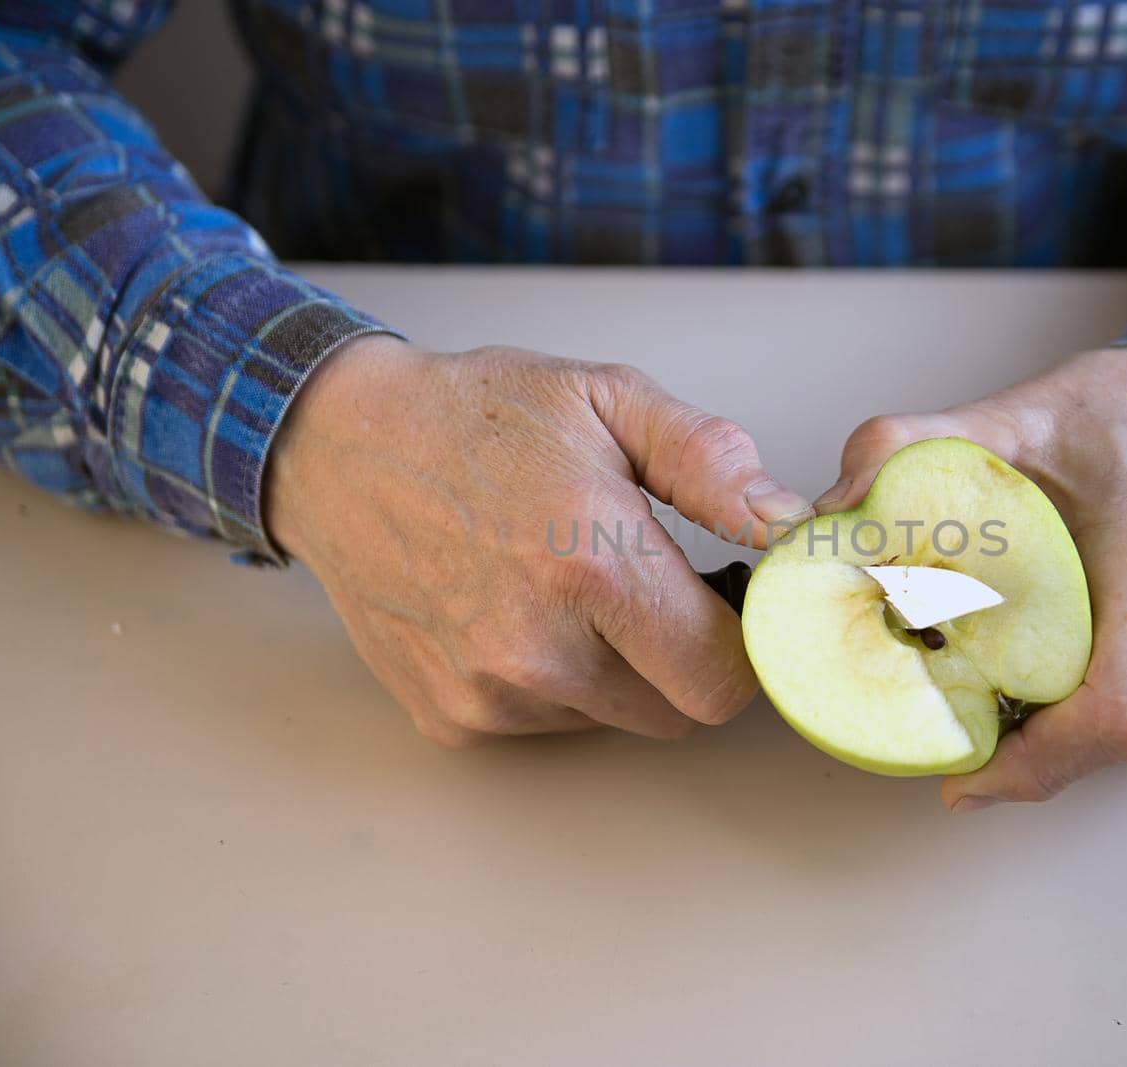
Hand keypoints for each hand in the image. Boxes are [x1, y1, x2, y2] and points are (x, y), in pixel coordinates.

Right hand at [265, 335, 810, 745]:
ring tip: (572, 586)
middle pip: (677, 713)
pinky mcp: (450, 717)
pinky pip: (546, 724)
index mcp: (593, 568)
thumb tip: (786, 524)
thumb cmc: (480, 415)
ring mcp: (486, 693)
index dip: (741, 644)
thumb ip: (710, 462)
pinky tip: (518, 609)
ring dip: (618, 671)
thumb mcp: (608, 399)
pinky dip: (553, 683)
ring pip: (614, 719)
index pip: (723, 680)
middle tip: (653, 587)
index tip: (725, 601)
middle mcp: (537, 650)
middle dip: (686, 659)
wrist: (339, 447)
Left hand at [815, 348, 1126, 807]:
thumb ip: (906, 447)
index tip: (961, 776)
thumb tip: (827, 513)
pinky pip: (1125, 725)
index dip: (1036, 765)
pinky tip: (1026, 660)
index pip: (1116, 714)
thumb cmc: (1115, 421)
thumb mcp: (1004, 416)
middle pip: (1094, 742)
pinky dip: (1064, 708)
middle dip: (1008, 741)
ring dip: (1033, 725)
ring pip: (1105, 743)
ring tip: (977, 665)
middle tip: (934, 700)